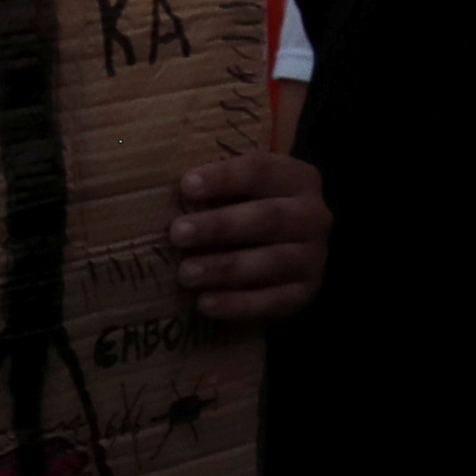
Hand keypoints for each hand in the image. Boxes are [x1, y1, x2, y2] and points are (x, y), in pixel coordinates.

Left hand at [166, 147, 329, 327]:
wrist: (288, 255)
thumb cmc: (250, 213)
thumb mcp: (244, 191)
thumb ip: (216, 184)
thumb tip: (163, 176)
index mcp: (298, 179)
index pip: (263, 170)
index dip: (225, 177)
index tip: (186, 185)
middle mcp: (312, 216)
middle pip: (268, 217)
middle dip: (220, 225)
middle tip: (178, 233)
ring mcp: (312, 257)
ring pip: (271, 261)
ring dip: (225, 267)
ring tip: (186, 273)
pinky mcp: (304, 293)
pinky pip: (273, 301)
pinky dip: (238, 304)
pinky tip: (205, 303)